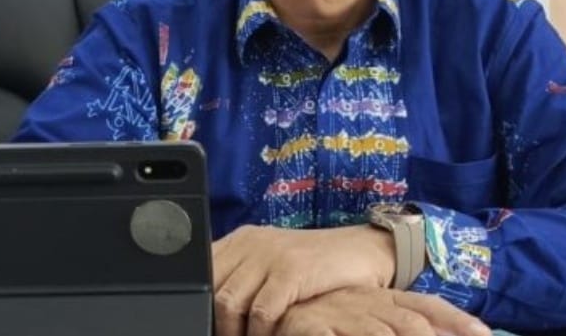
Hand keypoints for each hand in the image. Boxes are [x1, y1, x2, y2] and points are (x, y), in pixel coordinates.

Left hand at [213, 224, 395, 335]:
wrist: (365, 252)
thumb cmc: (317, 267)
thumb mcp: (274, 265)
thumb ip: (246, 280)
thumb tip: (214, 313)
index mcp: (242, 240)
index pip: (202, 272)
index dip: (200, 305)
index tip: (206, 326)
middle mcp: (252, 243)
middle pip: (212, 291)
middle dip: (216, 325)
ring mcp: (272, 255)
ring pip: (231, 303)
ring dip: (236, 333)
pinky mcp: (293, 270)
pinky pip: (262, 311)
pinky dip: (260, 333)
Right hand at [275, 287, 491, 335]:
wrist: (277, 303)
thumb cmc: (330, 315)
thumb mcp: (369, 316)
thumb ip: (401, 324)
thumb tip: (445, 332)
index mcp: (382, 298)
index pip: (426, 306)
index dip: (455, 320)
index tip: (484, 335)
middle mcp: (365, 303)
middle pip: (408, 324)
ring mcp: (338, 314)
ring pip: (376, 332)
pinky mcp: (308, 326)